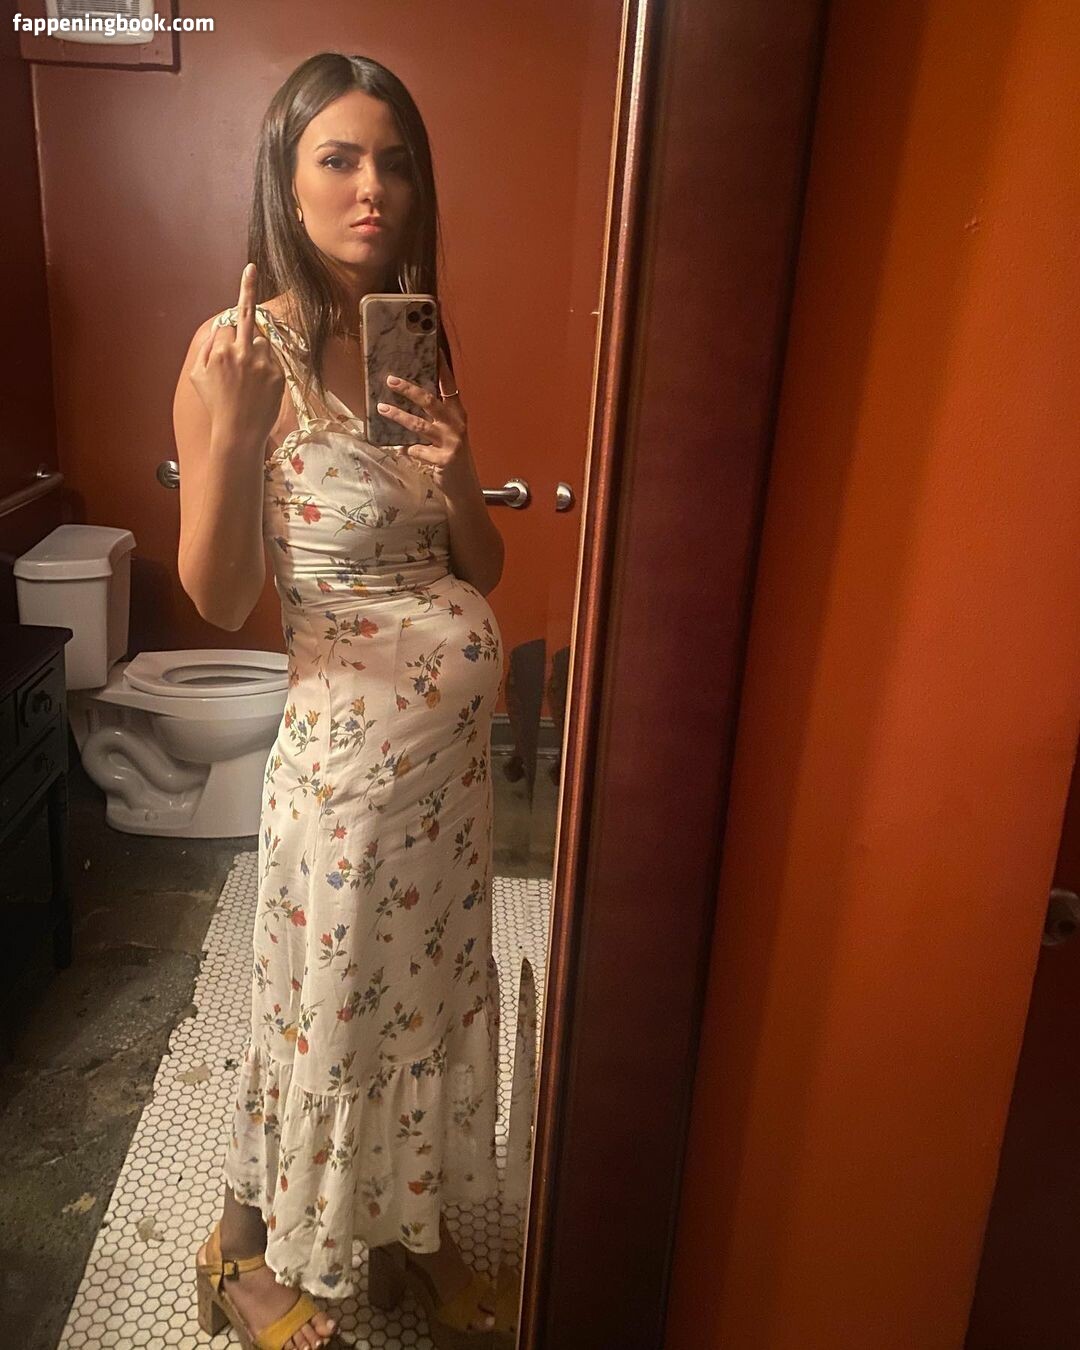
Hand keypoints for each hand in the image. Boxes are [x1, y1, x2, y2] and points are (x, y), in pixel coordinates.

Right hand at [189, 262, 283, 447]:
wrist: (238, 431)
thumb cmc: (216, 404)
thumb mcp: (197, 376)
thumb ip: (205, 348)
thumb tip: (217, 328)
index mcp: (220, 351)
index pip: (227, 326)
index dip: (226, 337)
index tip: (244, 289)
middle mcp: (242, 352)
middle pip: (247, 318)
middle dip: (247, 292)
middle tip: (251, 270)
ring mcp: (262, 363)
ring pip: (262, 341)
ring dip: (256, 351)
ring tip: (249, 378)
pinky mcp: (278, 374)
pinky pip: (273, 358)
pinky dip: (268, 366)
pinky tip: (260, 385)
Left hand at [376, 349, 476, 492]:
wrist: (463, 486)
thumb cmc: (451, 455)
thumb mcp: (447, 432)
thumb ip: (435, 415)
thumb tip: (412, 394)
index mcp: (457, 414)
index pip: (449, 386)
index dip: (442, 369)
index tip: (435, 350)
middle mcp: (456, 425)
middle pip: (430, 401)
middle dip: (409, 390)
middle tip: (391, 380)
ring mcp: (451, 442)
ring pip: (419, 425)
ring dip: (399, 416)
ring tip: (382, 408)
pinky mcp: (444, 459)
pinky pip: (416, 451)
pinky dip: (404, 449)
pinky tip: (397, 449)